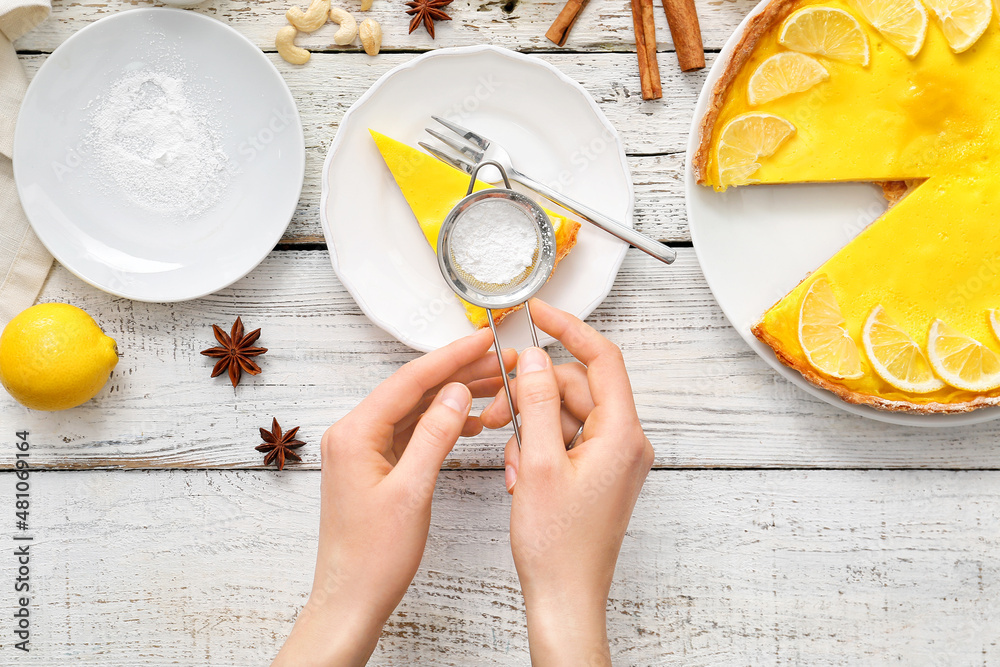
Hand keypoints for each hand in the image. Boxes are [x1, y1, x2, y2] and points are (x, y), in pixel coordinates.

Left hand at [273, 328, 515, 666]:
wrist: (352, 600)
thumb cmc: (373, 557)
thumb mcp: (413, 491)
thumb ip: (435, 435)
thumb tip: (458, 392)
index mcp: (355, 433)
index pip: (410, 380)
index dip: (452, 356)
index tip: (485, 338)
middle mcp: (354, 434)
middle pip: (414, 390)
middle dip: (459, 373)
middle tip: (501, 361)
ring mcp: (364, 450)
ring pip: (416, 410)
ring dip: (455, 397)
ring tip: (497, 387)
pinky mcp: (375, 466)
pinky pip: (413, 432)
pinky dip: (443, 424)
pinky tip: (472, 422)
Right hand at [481, 299, 653, 666]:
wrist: (565, 598)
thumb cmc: (558, 546)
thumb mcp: (538, 463)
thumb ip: (536, 402)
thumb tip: (532, 358)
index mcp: (623, 434)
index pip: (602, 358)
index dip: (568, 328)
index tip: (538, 312)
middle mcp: (625, 442)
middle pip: (576, 387)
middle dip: (532, 392)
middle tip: (496, 407)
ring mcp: (612, 459)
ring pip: (565, 413)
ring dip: (531, 425)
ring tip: (510, 457)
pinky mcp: (596, 473)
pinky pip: (565, 439)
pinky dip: (538, 446)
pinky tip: (520, 473)